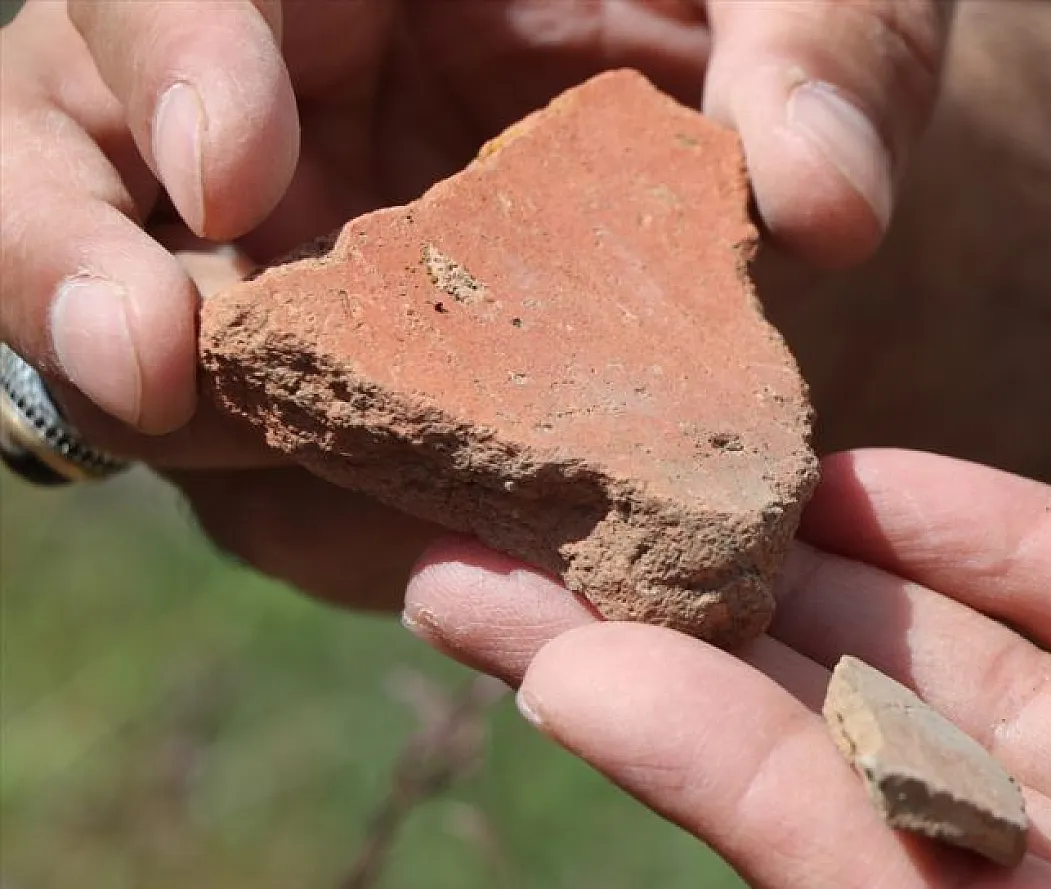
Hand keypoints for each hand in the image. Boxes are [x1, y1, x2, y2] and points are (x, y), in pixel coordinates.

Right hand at [0, 0, 952, 606]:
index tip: (231, 173)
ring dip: (181, 411)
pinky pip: (263, 457)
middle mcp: (267, 96)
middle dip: (61, 259)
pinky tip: (421, 527)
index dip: (168, 60)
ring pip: (127, 330)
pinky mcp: (324, 382)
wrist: (766, 150)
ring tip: (282, 472)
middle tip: (143, 364)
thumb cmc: (770, 24)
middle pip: (57, 153)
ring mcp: (274, 248)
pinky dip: (318, 500)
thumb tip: (825, 207)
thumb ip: (822, 53)